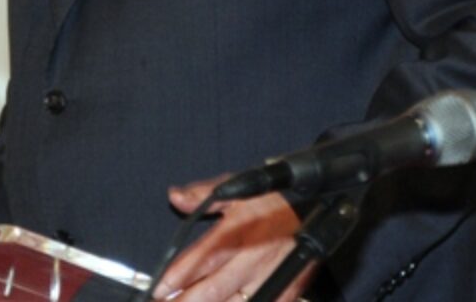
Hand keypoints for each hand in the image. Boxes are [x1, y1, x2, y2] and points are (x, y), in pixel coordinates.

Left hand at [154, 176, 314, 301]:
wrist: (317, 205)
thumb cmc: (273, 199)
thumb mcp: (237, 186)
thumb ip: (204, 194)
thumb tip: (176, 196)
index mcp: (237, 230)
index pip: (201, 258)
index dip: (177, 276)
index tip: (158, 289)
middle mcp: (252, 257)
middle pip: (213, 289)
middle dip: (185, 301)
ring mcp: (270, 277)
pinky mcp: (287, 291)